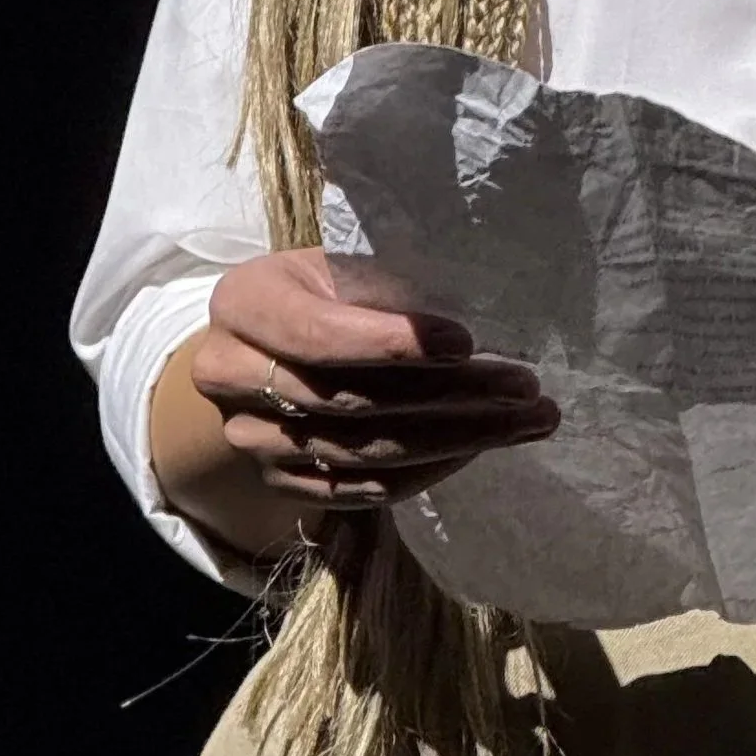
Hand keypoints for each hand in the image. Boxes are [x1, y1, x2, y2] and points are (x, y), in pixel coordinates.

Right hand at [191, 248, 559, 512]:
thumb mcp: (339, 264)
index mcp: (245, 301)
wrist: (263, 347)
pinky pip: (359, 491)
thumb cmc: (323, 289)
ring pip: (361, 452)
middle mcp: (231, 374)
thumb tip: (476, 298)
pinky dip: (425, 473)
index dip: (392, 343)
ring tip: (524, 420)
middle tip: (524, 387)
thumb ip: (384, 281)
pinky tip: (479, 450)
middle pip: (349, 401)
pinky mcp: (278, 484)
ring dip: (454, 440)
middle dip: (448, 396)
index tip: (467, 342)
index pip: (318, 334)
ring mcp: (251, 438)